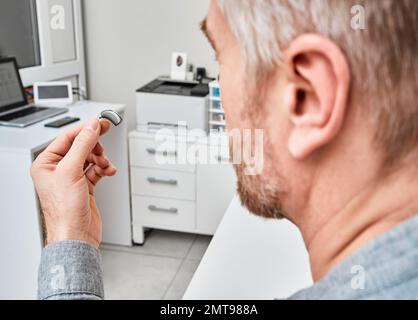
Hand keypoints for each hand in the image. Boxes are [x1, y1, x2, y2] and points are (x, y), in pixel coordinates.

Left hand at [31, 118, 116, 247]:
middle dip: (94, 147)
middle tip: (103, 147)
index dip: (85, 130)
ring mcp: (72, 178)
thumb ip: (82, 146)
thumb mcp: (71, 171)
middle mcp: (58, 170)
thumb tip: (91, 127)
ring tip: (105, 165)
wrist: (77, 235)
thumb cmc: (65, 211)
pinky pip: (97, 170)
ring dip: (101, 159)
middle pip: (80, 147)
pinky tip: (109, 171)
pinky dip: (104, 169)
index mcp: (46, 163)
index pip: (67, 138)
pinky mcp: (84, 187)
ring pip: (90, 158)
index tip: (100, 124)